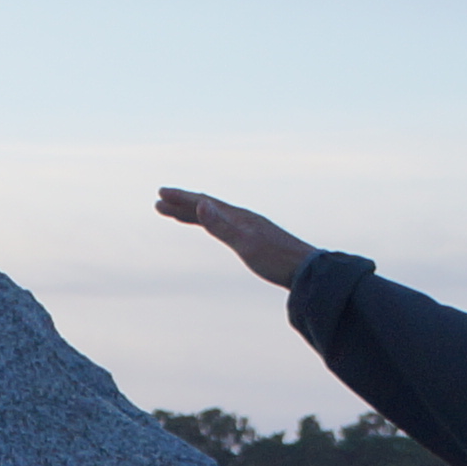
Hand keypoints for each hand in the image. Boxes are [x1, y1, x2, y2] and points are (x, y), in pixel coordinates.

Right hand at [156, 187, 317, 288]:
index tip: (161, 194)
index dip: (181, 198)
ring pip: (215, 216)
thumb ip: (221, 226)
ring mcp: (249, 228)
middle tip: (159, 202)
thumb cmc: (276, 260)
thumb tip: (200, 203)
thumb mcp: (245, 244)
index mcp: (238, 217)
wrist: (306, 271)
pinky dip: (211, 223)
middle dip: (182, 205)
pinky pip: (225, 226)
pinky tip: (212, 227)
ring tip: (176, 214)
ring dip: (194, 214)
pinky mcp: (254, 239)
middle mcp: (242, 218)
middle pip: (207, 207)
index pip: (203, 202)